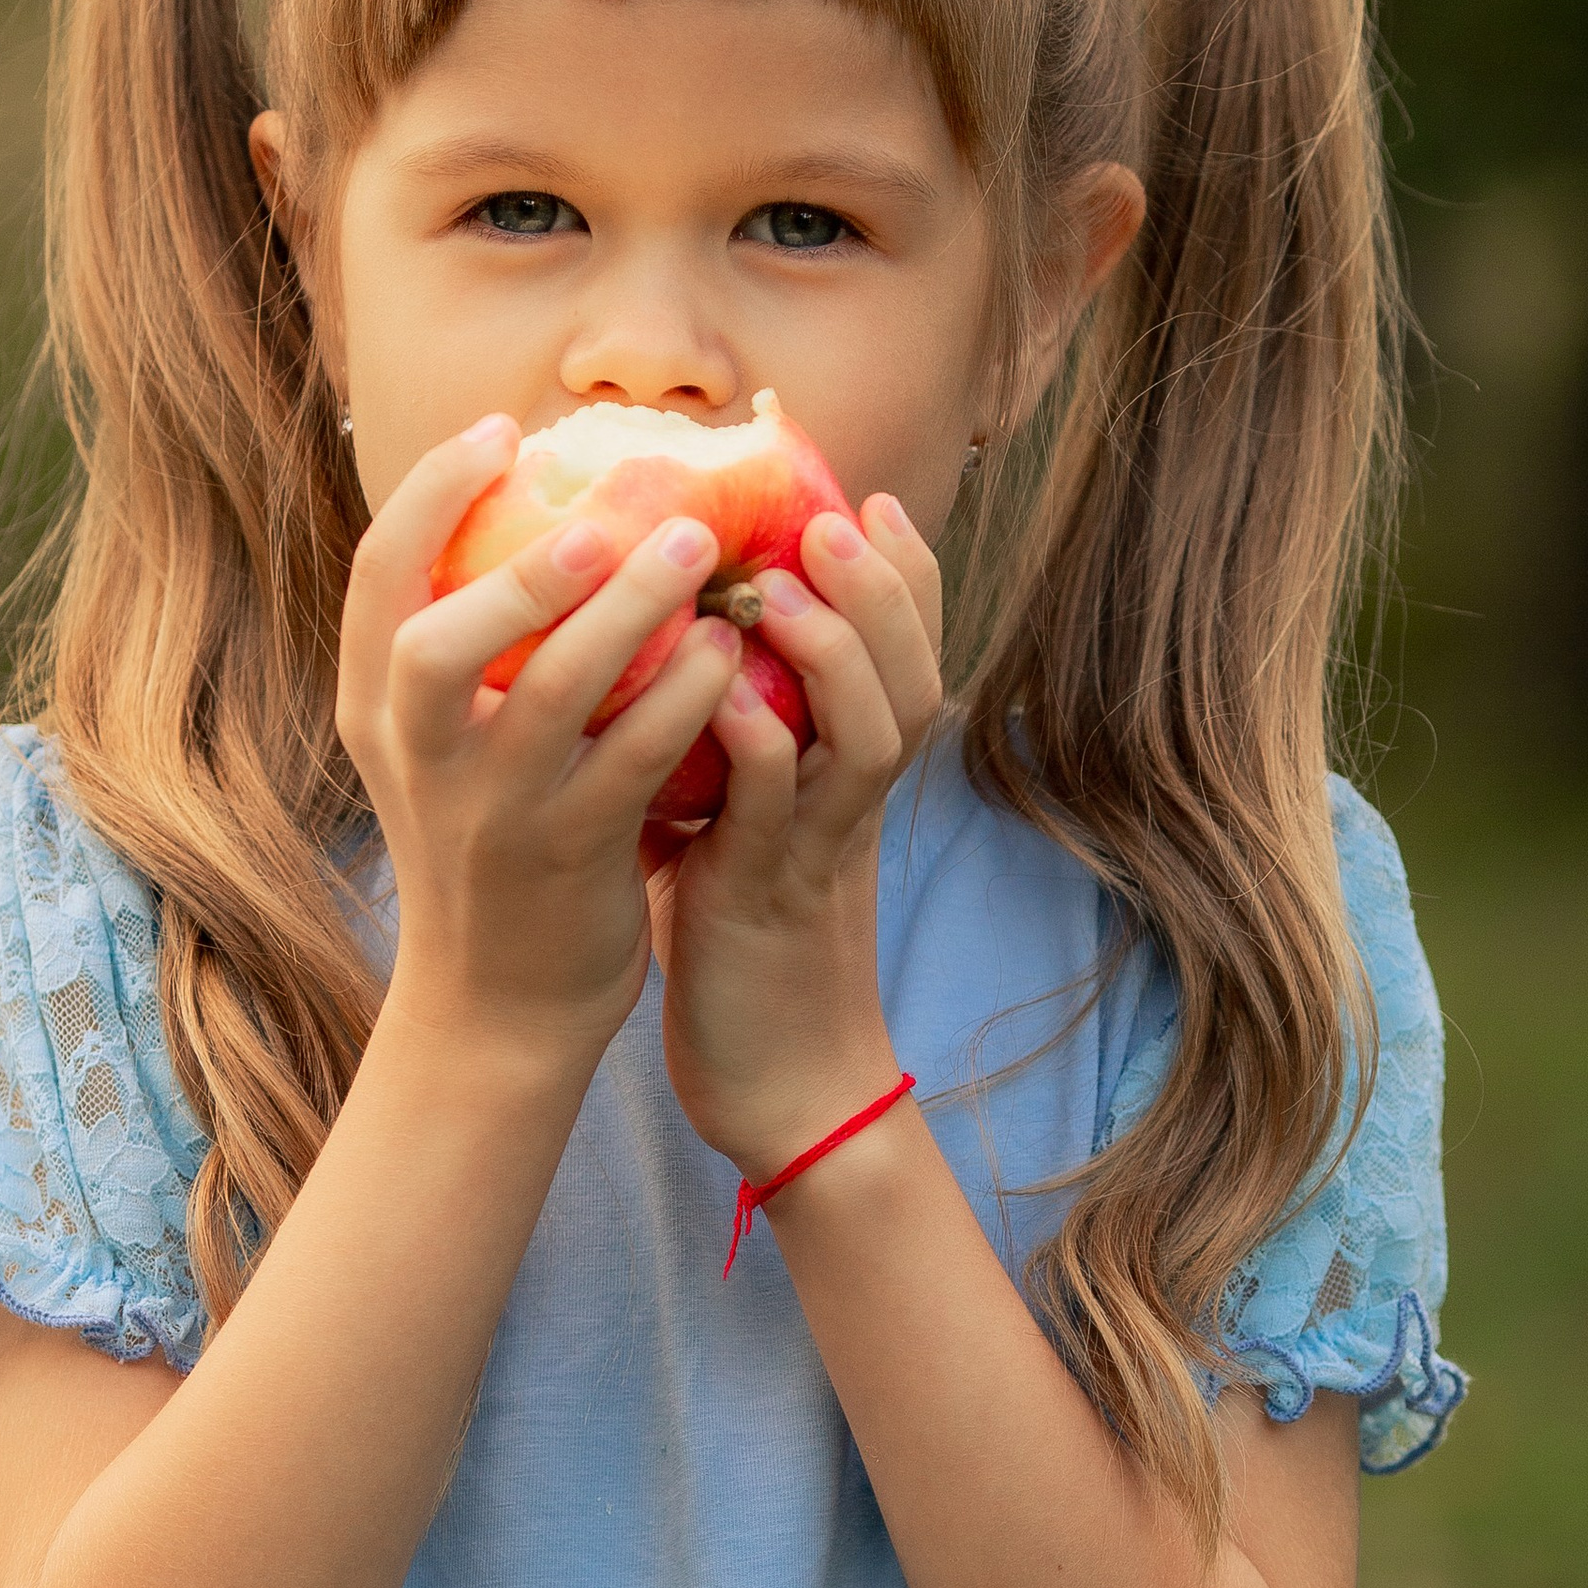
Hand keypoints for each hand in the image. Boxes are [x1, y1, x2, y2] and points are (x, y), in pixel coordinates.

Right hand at [338, 415, 745, 1064]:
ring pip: (554, 693)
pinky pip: (631, 760)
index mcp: (376, 709)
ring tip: (695, 547)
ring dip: (630, 611)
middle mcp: (419, 756)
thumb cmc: (488, 845)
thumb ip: (467, 645)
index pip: (376, 577)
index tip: (503, 430)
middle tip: (608, 508)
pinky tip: (725, 652)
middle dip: (524, 566)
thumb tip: (538, 506)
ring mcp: (491, 811)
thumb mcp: (442, 747)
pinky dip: (681, 696)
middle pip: (437, 640)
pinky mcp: (568, 856)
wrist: (498, 1006)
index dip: (432, 491)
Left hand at [649, 492, 945, 1179]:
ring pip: (868, 734)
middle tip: (840, 511)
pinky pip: (774, 811)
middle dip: (884, 590)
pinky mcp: (762, 900)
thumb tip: (676, 651)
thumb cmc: (744, 947)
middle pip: (910, 679)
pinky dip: (757, 744)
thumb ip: (733, 744)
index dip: (903, 579)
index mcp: (849, 781)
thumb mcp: (746, 824)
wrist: (781, 1088)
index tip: (868, 499)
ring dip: (835, 651)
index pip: (907, 658)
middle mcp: (850, 806)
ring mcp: (815, 851)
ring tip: (788, 580)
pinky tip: (720, 689)